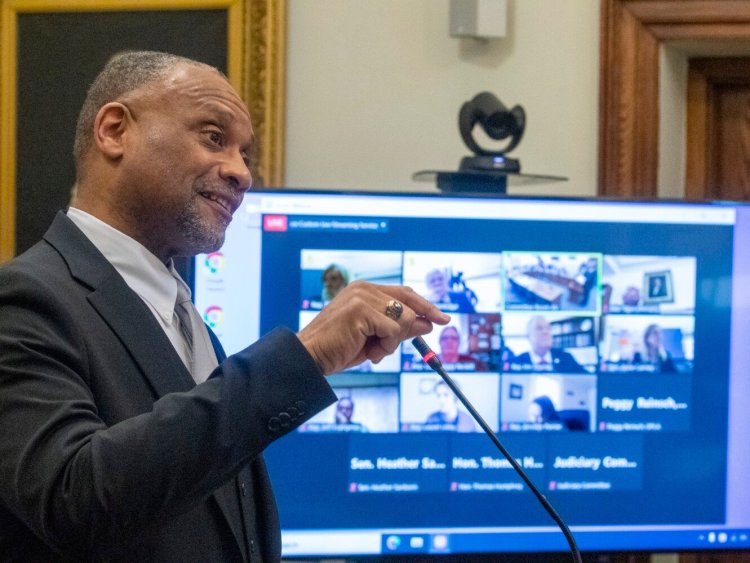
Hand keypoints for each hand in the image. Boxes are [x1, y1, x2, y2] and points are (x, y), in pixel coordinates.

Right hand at [297, 280, 449, 374]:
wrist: (311, 357)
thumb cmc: (339, 348)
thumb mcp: (375, 338)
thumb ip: (398, 328)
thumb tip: (427, 324)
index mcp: (365, 290)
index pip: (404, 293)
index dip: (424, 306)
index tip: (442, 318)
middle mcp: (364, 288)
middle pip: (407, 301)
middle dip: (415, 324)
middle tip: (415, 339)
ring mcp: (362, 297)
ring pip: (403, 318)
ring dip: (393, 342)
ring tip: (373, 351)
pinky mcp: (361, 310)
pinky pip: (393, 330)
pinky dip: (386, 346)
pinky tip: (369, 352)